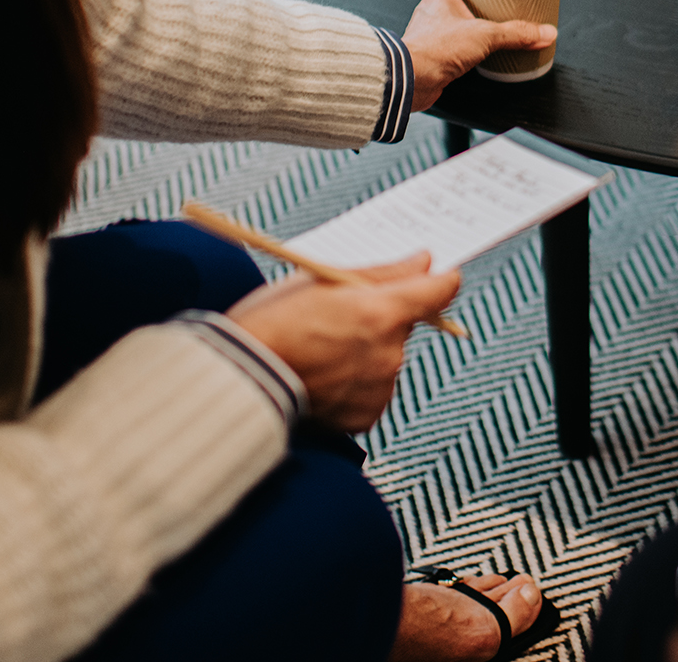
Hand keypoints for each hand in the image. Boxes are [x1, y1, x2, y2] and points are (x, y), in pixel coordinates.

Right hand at [227, 252, 458, 432]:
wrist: (237, 380)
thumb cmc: (270, 321)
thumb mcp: (319, 280)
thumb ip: (383, 272)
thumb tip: (424, 261)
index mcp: (382, 312)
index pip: (440, 290)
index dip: (437, 280)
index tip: (430, 277)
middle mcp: (389, 352)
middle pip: (406, 324)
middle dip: (382, 317)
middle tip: (337, 318)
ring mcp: (379, 387)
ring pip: (388, 358)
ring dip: (368, 352)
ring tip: (320, 351)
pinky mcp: (365, 415)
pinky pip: (373, 390)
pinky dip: (355, 384)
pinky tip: (322, 378)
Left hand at [402, 0, 556, 109]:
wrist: (411, 80)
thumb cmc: (432, 50)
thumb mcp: (484, 35)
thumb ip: (516, 33)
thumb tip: (542, 31)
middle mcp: (430, 12)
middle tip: (492, 0)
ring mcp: (429, 34)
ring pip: (450, 22)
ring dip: (467, 24)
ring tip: (489, 28)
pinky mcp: (431, 55)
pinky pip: (449, 46)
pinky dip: (462, 48)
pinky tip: (476, 55)